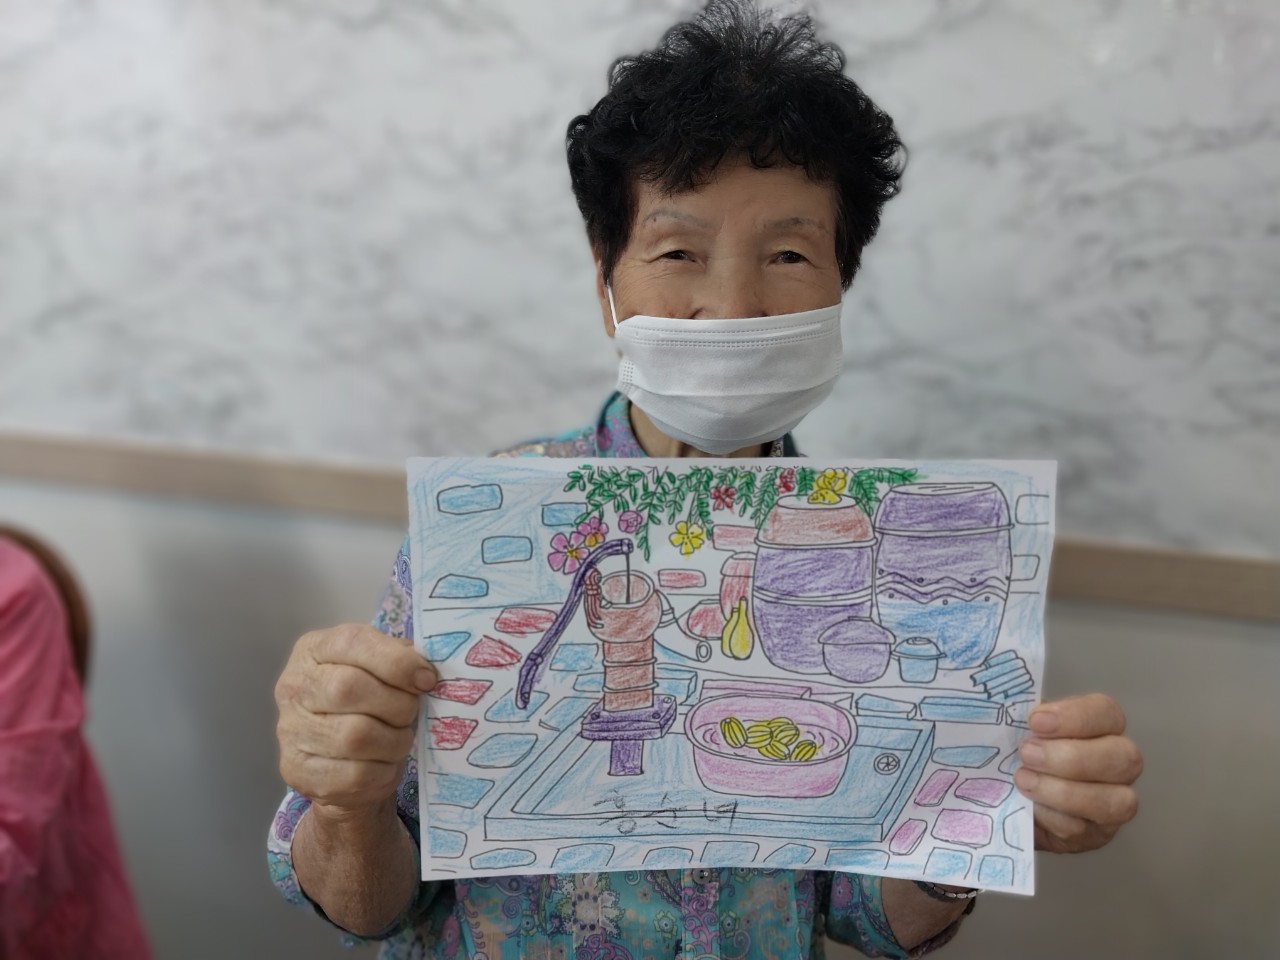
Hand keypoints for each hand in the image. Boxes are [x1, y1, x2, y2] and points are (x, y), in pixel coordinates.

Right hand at [275, 624, 436, 819]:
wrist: (341, 759)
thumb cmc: (367, 702)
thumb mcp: (380, 668)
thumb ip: (400, 660)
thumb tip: (425, 673)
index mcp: (314, 650)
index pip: (352, 642)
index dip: (396, 661)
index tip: (427, 680)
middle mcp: (294, 686)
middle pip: (349, 688)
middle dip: (397, 703)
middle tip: (411, 713)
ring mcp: (291, 730)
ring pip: (355, 736)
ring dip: (394, 740)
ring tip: (399, 738)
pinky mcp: (299, 772)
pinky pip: (355, 774)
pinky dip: (383, 770)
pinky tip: (384, 762)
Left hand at [1014, 693, 1141, 853]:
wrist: (1006, 799)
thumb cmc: (1018, 753)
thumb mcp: (1017, 728)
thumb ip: (1020, 716)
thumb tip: (1007, 708)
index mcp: (1101, 726)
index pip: (1106, 713)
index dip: (1075, 717)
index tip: (1036, 721)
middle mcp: (1118, 763)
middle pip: (1123, 757)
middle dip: (1072, 757)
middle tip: (1027, 754)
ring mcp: (1114, 802)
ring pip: (1113, 801)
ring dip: (1063, 792)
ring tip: (1023, 781)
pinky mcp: (1096, 835)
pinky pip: (1083, 829)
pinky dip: (1051, 818)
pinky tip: (1029, 808)